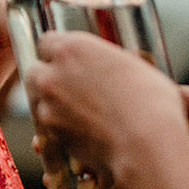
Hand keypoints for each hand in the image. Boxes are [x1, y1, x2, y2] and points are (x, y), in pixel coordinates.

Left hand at [24, 31, 185, 182]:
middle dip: (48, 78)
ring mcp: (48, 103)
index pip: (48, 42)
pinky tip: (80, 132)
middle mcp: (53, 72)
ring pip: (38, 99)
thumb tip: (119, 64)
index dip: (57, 54)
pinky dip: (58, 129)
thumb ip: (113, 63)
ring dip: (51, 103)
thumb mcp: (136, 69)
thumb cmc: (152, 104)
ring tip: (77, 113)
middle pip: (36, 70)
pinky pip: (46, 128)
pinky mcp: (51, 132)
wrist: (147, 145)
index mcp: (73, 48)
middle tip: (68, 88)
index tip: (66, 62)